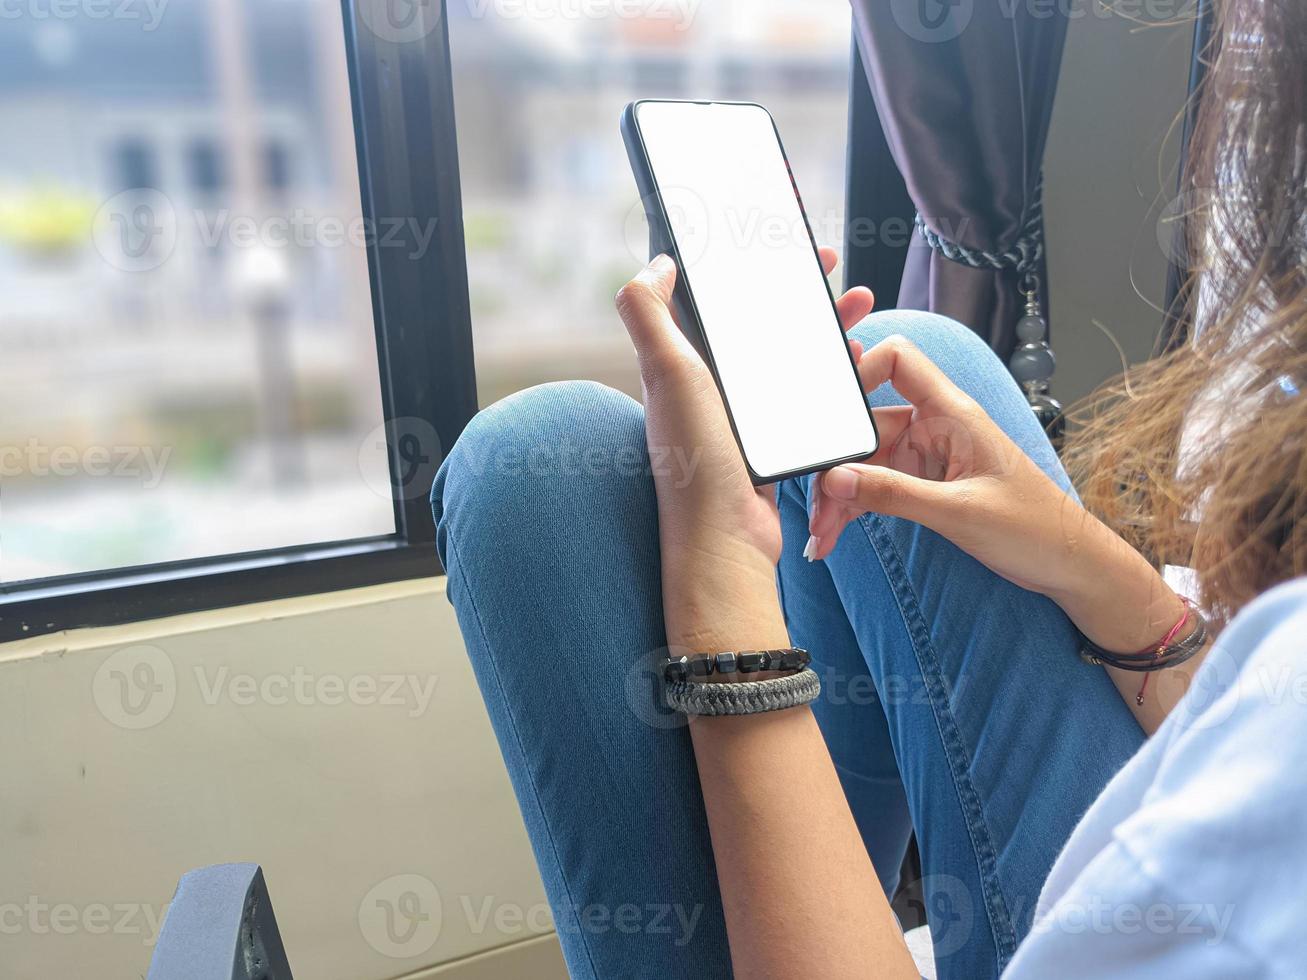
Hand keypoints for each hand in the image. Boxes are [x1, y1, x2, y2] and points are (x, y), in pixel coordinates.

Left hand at [614, 248, 872, 649]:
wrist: (727, 542)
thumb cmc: (696, 459)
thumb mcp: (666, 374)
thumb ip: (648, 313)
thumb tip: (654, 264)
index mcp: (684, 367)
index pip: (718, 302)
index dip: (748, 269)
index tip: (782, 246)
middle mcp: (710, 390)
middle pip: (760, 325)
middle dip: (797, 293)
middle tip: (833, 270)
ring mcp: (743, 419)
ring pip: (790, 358)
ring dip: (823, 329)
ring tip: (860, 307)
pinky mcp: (773, 445)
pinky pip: (808, 398)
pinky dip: (833, 376)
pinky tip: (858, 365)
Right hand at [807, 335, 1182, 652]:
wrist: (1069, 565)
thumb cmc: (1035, 528)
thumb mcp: (959, 513)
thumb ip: (894, 493)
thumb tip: (836, 480)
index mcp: (953, 414)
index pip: (899, 361)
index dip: (860, 372)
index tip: (830, 413)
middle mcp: (936, 427)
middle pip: (867, 425)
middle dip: (836, 464)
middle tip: (816, 506)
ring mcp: (927, 457)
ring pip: (865, 463)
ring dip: (838, 496)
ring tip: (821, 535)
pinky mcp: (924, 485)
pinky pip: (876, 488)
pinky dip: (853, 510)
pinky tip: (833, 536)